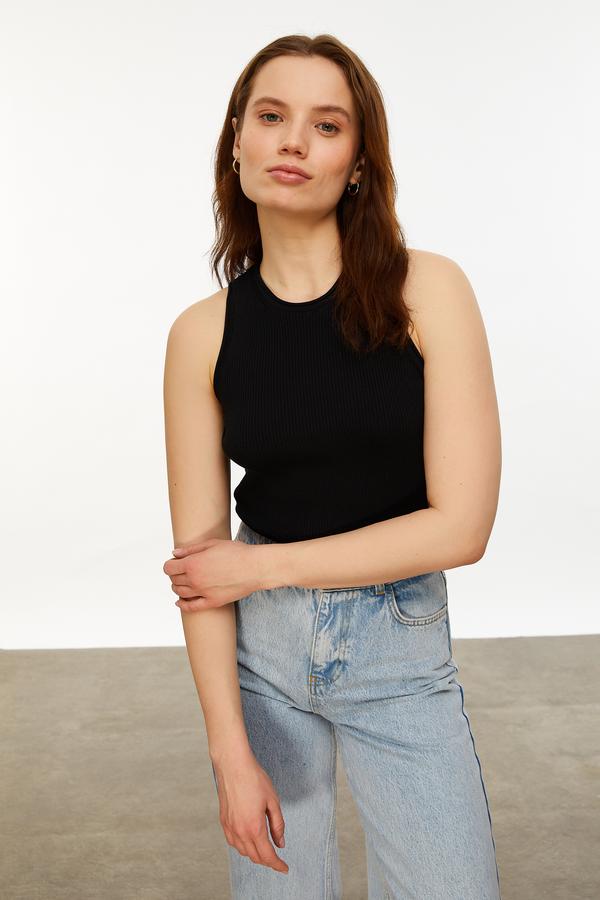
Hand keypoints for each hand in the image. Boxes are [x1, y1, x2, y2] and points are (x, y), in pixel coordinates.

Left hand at [163, 537, 269, 611]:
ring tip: (184, 582)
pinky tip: (180, 602)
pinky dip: (182, 605)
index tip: (175, 562)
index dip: (170, 564)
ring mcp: (203, 593)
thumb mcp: (212, 544)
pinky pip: (191, 607)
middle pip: (173, 580)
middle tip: (182, 570)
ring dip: (178, 587)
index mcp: (193, 563)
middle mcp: (195, 580)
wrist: (255, 567)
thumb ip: (191, 549)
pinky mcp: (212, 602)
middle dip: (175, 574)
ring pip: (180, 593)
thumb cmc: (237, 553)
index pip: (169, 568)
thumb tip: (175, 554)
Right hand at [212, 748, 287, 874]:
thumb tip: (280, 843)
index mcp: (254, 827)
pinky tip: (249, 840)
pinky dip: (243, 847)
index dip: (277, 864)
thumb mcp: (273, 801)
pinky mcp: (223, 821)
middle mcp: (240, 831)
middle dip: (268, 861)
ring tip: (265, 848)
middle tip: (278, 858)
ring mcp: (230, 827)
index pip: (267, 855)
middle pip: (255, 857)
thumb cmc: (254, 779)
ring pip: (243, 851)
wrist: (233, 765)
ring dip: (255, 854)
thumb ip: (278, 825)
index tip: (285, 868)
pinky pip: (233, 842)